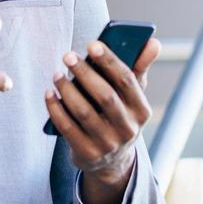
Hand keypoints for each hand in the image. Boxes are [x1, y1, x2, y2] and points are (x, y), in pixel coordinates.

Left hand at [44, 35, 160, 203]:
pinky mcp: (88, 153)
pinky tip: (49, 93)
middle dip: (85, 73)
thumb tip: (153, 42)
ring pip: (84, 112)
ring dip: (67, 90)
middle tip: (68, 55)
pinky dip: (56, 109)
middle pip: (105, 96)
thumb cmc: (120, 115)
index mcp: (142, 110)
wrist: (112, 161)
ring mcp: (107, 144)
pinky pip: (67, 128)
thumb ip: (139, 68)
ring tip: (56, 74)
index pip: (127, 81)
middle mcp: (128, 129)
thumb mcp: (133, 96)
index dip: (109, 61)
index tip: (92, 44)